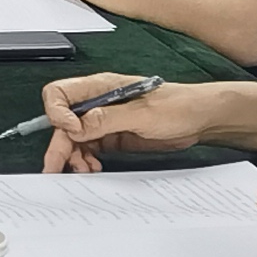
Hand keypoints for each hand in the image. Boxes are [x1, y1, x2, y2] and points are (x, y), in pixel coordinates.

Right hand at [40, 72, 215, 172]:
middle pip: (63, 121)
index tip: (69, 131)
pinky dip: (85, 160)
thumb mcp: (142, 114)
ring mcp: (104, 120)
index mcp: (101, 87)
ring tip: (84, 169)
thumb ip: (107, 119)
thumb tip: (77, 126)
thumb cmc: (178, 106)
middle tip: (57, 167)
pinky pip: (87, 148)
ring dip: (72, 155)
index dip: (57, 113)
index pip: (60, 94)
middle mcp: (98, 103)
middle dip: (59, 144)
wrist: (200, 119)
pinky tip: (93, 167)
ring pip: (73, 138)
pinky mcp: (111, 136)